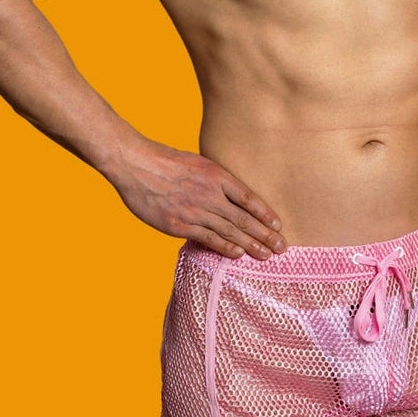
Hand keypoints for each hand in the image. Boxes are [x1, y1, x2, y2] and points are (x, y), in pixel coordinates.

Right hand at [113, 141, 287, 259]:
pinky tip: (238, 254)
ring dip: (250, 244)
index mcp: (216, 175)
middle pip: (243, 218)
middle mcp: (209, 194)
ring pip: (229, 231)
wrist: (135, 164)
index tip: (278, 225)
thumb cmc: (165, 161)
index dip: (265, 213)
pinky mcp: (178, 224)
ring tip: (267, 255)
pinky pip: (207, 238)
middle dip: (265, 234)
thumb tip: (231, 195)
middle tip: (282, 247)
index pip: (248, 197)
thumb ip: (214, 179)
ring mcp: (194, 210)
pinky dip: (224, 247)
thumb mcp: (197, 162)